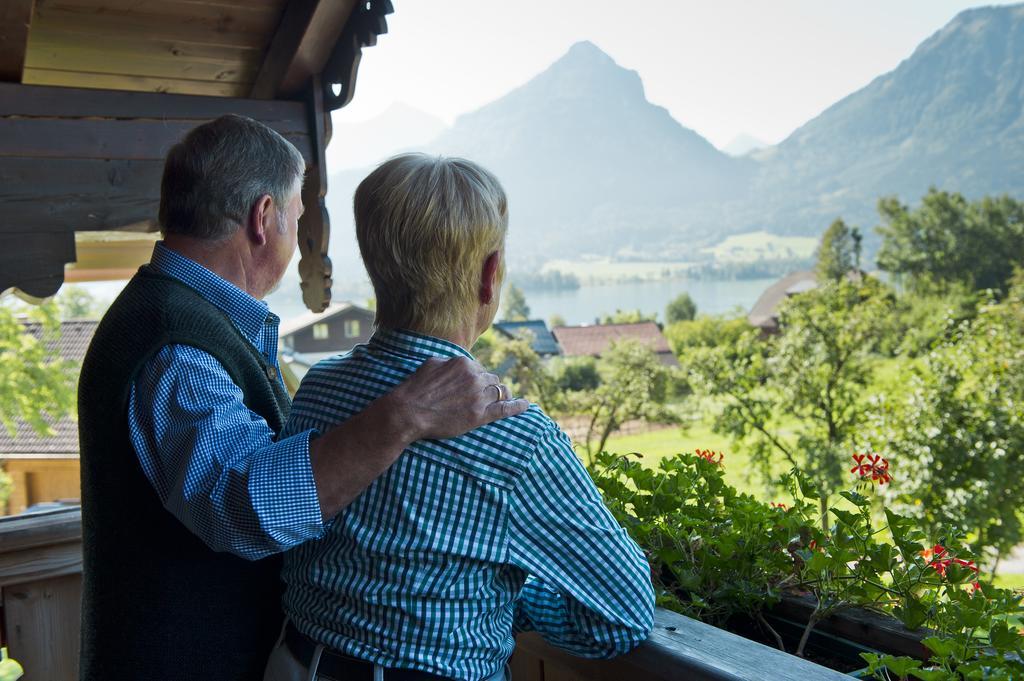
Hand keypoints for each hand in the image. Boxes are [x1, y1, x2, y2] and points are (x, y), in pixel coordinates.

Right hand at [385, 356, 529, 440]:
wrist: (409, 411)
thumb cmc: (416, 388)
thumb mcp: (432, 363)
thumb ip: (449, 361)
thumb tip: (457, 361)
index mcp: (465, 363)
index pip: (479, 368)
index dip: (478, 378)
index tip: (475, 385)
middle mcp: (475, 377)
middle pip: (492, 380)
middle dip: (489, 386)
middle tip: (485, 395)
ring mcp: (479, 396)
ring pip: (500, 392)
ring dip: (502, 395)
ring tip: (506, 398)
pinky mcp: (480, 415)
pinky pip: (505, 408)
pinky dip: (517, 406)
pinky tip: (525, 406)